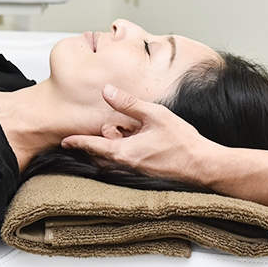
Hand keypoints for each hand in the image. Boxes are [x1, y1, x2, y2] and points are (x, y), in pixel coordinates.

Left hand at [61, 84, 221, 182]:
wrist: (203, 166)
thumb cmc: (182, 142)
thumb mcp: (154, 115)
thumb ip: (129, 103)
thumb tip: (107, 91)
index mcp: (123, 152)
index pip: (92, 146)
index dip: (76, 142)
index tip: (64, 141)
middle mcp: (125, 166)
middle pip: (99, 155)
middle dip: (100, 141)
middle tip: (115, 127)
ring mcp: (134, 173)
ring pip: (112, 160)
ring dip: (113, 147)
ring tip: (131, 133)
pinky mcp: (143, 175)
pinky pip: (124, 164)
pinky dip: (124, 153)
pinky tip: (140, 142)